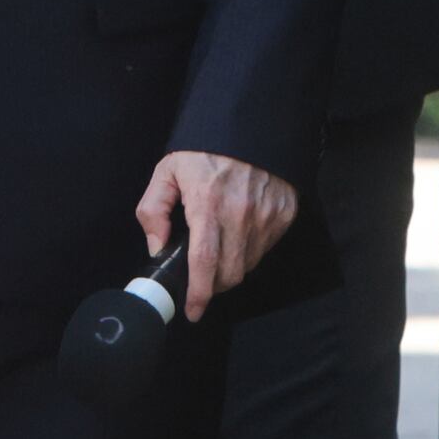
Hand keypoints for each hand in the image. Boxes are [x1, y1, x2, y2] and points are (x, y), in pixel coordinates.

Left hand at [136, 151, 299, 319]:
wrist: (250, 126)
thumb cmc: (203, 151)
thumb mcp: (166, 172)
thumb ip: (153, 210)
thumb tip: (157, 247)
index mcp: (208, 205)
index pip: (204, 262)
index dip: (199, 293)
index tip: (192, 312)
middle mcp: (242, 215)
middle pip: (230, 273)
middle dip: (213, 286)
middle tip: (200, 281)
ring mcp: (267, 216)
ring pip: (248, 264)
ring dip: (231, 270)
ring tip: (216, 255)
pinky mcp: (285, 215)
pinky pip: (265, 248)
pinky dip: (249, 252)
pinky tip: (237, 237)